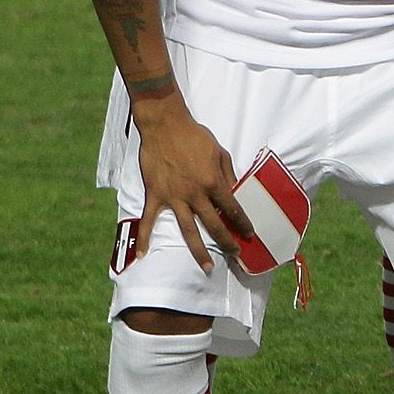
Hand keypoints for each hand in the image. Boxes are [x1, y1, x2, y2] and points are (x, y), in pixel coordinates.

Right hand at [130, 94, 243, 271]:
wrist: (165, 125)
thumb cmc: (195, 136)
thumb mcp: (220, 152)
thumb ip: (228, 174)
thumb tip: (235, 192)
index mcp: (214, 183)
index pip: (233, 209)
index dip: (243, 223)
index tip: (250, 235)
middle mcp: (196, 194)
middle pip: (215, 224)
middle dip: (228, 242)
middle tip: (236, 256)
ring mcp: (174, 197)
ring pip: (188, 229)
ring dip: (198, 251)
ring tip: (207, 267)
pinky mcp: (155, 194)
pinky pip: (149, 220)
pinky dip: (144, 238)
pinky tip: (143, 255)